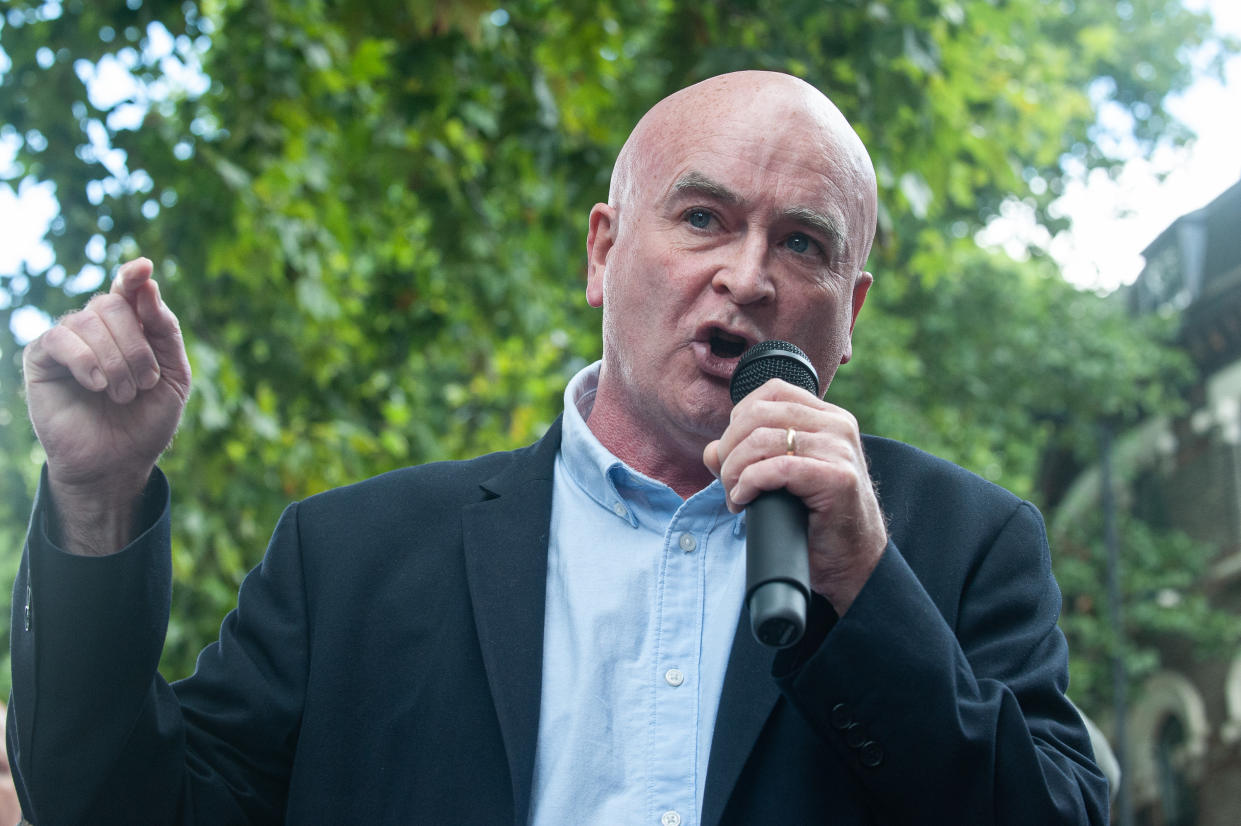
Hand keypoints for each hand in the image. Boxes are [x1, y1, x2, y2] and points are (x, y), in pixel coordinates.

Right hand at [22, 258, 190, 554]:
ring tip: (123, 395)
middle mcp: (97, 327)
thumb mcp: (174, 375)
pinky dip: (85, 360)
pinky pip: (60, 338)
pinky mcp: (42, 358)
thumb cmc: (146, 420)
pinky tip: (96, 385)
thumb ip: (164, 330)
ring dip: (116, 361)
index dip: (134, 276)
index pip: (129, 288)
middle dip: (137, 346)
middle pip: (114, 304)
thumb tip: (146, 281)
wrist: (118, 463)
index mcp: (131, 327)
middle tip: (144, 384)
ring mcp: (68, 340)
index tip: (144, 269)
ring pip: (89, 320)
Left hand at [703, 379, 886, 614]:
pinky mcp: (837, 478)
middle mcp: (837, 426)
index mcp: (827, 417)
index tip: (732, 452)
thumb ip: (746, 458)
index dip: (739, 418)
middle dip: (730, 447)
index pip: (771, 391)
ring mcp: (840, 450)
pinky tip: (744, 500)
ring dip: (735, 470)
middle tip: (727, 480)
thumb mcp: (780, 479)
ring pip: (762, 440)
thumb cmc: (815, 519)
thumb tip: (710, 451)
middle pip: (759, 414)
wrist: (853, 559)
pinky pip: (776, 468)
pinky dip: (749, 483)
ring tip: (734, 495)